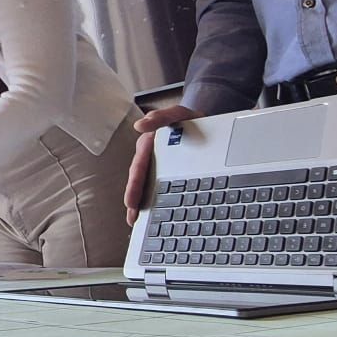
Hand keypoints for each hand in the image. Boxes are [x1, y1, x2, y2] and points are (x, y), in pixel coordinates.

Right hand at [124, 106, 197, 223]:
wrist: (206, 124)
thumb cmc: (187, 120)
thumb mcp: (176, 114)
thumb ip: (160, 117)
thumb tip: (140, 125)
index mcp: (149, 146)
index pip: (139, 167)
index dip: (134, 185)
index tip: (130, 201)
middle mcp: (151, 159)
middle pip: (140, 182)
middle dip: (135, 200)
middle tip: (132, 217)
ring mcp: (159, 167)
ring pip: (148, 187)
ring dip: (143, 205)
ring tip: (137, 221)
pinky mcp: (169, 174)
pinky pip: (162, 189)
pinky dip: (157, 203)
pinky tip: (156, 216)